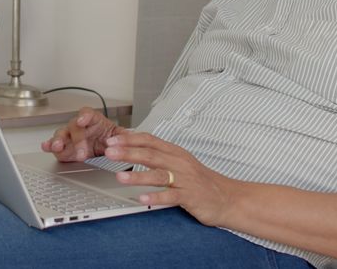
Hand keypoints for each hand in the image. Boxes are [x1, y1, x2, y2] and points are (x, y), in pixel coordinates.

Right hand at [40, 107, 122, 161]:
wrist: (103, 147)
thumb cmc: (108, 137)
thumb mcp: (119, 136)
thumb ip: (124, 136)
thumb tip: (132, 137)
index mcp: (93, 120)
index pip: (87, 113)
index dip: (84, 116)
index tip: (82, 121)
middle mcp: (79, 126)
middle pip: (74, 127)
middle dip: (77, 139)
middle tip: (82, 152)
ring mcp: (69, 136)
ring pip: (61, 134)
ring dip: (58, 140)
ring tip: (57, 146)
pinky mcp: (63, 147)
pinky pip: (54, 145)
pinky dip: (49, 146)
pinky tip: (47, 147)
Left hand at [104, 131, 239, 226]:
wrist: (228, 197)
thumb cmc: (200, 181)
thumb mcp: (180, 162)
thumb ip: (159, 155)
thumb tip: (133, 148)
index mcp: (175, 152)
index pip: (150, 140)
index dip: (130, 139)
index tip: (112, 140)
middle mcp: (179, 163)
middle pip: (150, 154)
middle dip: (128, 153)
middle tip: (109, 152)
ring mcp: (185, 179)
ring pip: (158, 174)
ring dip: (137, 176)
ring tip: (120, 177)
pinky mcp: (190, 196)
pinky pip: (171, 196)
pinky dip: (156, 196)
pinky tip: (142, 198)